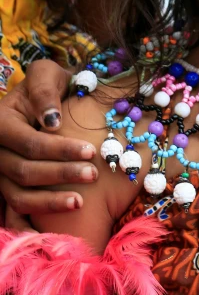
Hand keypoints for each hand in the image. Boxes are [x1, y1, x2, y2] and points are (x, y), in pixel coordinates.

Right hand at [0, 60, 97, 217]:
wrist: (43, 95)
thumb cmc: (47, 83)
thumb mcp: (46, 74)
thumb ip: (45, 91)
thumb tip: (52, 121)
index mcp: (1, 123)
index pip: (31, 143)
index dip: (61, 150)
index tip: (90, 151)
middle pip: (25, 172)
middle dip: (62, 174)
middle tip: (93, 174)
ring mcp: (0, 171)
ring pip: (18, 196)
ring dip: (50, 202)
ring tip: (80, 201)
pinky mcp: (7, 185)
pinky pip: (17, 209)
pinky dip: (35, 217)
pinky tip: (58, 220)